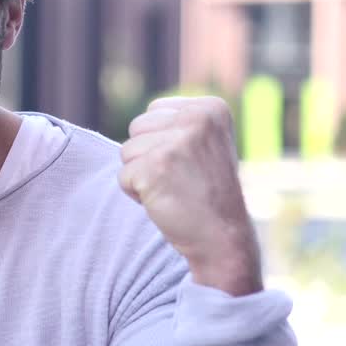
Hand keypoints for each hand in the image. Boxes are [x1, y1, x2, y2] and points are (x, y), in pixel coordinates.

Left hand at [118, 96, 262, 295]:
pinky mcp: (155, 167)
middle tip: (179, 178)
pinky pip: (123, 176)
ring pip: (126, 151)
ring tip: (172, 189)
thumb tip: (140, 120)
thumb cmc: (208, 193)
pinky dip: (137, 194)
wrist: (223, 237)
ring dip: (141, 175)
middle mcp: (196, 119)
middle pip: (137, 127)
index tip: (190, 162)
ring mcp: (176, 142)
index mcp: (211, 108)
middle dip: (148, 155)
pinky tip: (165, 201)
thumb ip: (178, 124)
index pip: (155, 110)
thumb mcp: (206, 145)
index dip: (162, 141)